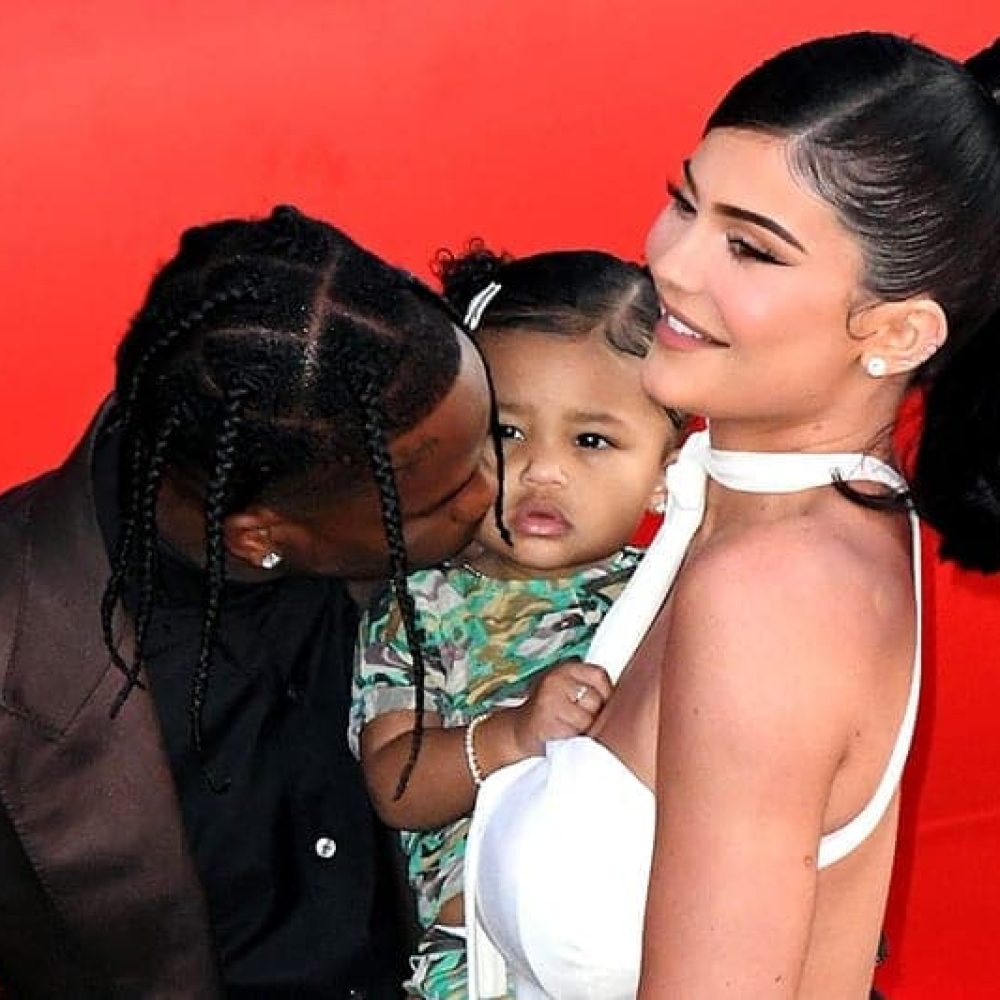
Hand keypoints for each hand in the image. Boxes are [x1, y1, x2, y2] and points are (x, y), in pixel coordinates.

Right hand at [498, 660, 612, 758]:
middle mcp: (555, 680)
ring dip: (584, 729)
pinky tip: (562, 735)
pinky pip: (575, 733)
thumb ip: (589, 686)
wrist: (518, 732)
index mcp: (564, 668)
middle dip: (594, 714)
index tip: (600, 705)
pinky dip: (573, 738)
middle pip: (596, 699)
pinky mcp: (546, 722)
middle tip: (578, 718)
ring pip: (588, 719)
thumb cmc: (550, 712)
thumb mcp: (567, 689)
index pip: (600, 676)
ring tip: (570, 726)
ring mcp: (549, 700)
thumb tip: (626, 696)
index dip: (606, 694)